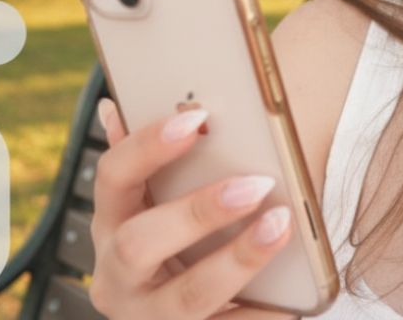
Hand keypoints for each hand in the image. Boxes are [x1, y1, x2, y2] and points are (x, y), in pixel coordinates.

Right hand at [88, 98, 295, 319]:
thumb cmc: (172, 249)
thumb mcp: (152, 208)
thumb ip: (146, 162)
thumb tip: (117, 104)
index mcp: (110, 224)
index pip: (111, 176)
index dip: (148, 145)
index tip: (199, 118)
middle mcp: (117, 276)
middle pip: (139, 242)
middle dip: (199, 211)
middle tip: (257, 184)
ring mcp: (148, 317)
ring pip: (188, 294)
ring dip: (238, 259)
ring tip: (281, 227)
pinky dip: (260, 315)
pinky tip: (292, 299)